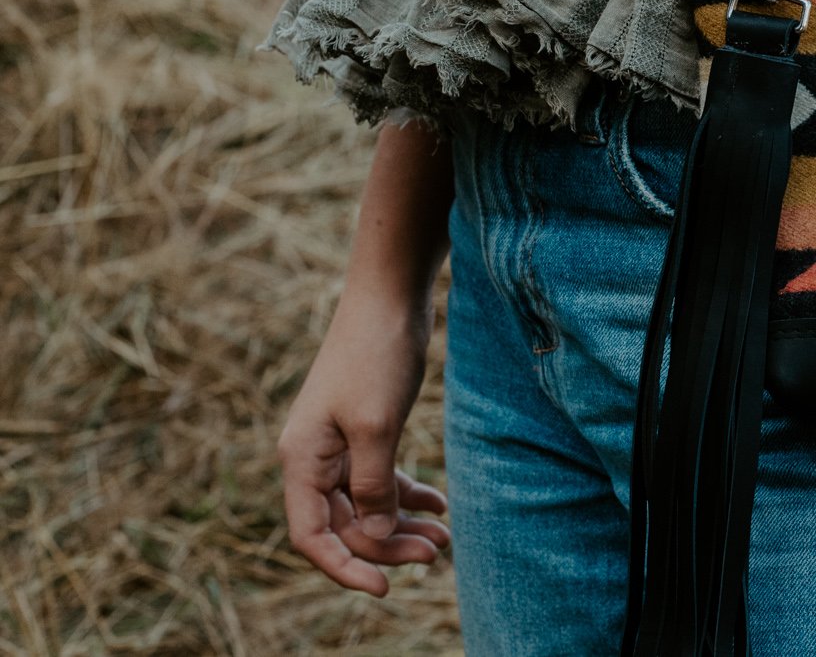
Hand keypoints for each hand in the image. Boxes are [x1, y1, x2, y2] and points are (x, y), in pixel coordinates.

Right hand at [277, 289, 448, 594]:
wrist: (389, 297)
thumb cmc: (376, 355)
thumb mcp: (377, 427)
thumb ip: (372, 486)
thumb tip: (375, 535)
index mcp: (301, 460)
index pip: (311, 536)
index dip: (345, 567)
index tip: (385, 589)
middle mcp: (313, 457)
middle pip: (343, 524)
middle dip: (387, 544)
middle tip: (437, 552)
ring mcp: (338, 444)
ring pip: (365, 504)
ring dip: (401, 524)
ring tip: (444, 537)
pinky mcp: (366, 429)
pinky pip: (381, 478)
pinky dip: (407, 494)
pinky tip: (439, 505)